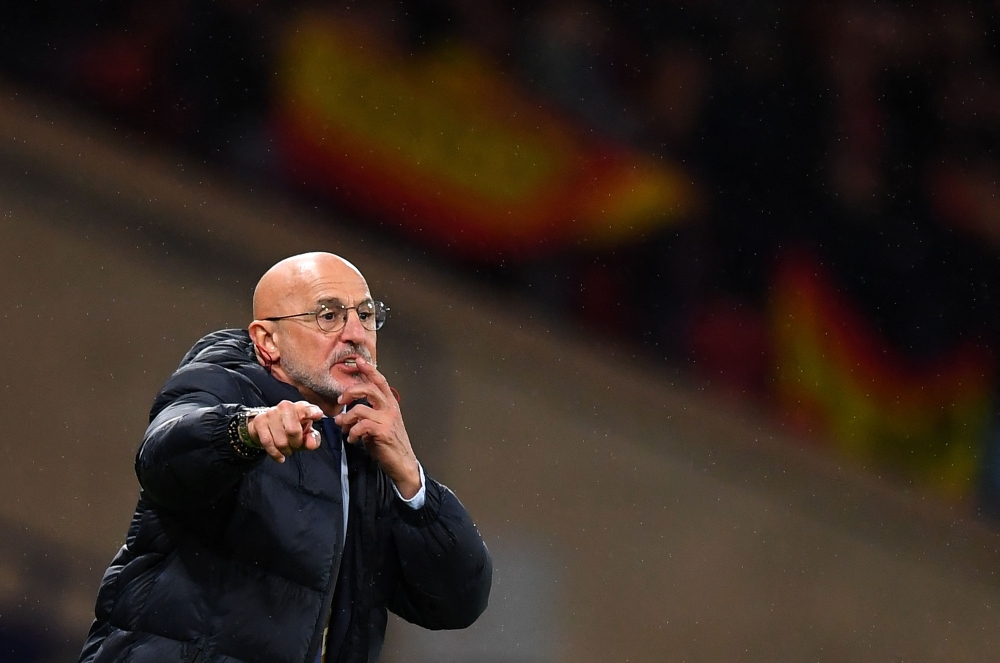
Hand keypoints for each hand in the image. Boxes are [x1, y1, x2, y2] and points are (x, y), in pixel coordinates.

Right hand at [247, 400, 323, 463]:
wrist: (268, 426)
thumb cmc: (292, 429)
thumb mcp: (306, 435)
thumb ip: (313, 440)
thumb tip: (311, 444)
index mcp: (301, 408)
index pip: (308, 409)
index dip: (313, 412)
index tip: (318, 415)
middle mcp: (286, 406)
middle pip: (293, 431)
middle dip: (296, 443)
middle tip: (295, 445)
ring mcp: (271, 413)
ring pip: (280, 440)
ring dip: (285, 450)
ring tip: (286, 448)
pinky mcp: (259, 421)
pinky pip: (267, 442)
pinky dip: (275, 453)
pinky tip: (280, 456)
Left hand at [333, 357, 420, 497]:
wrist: (402, 463)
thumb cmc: (389, 444)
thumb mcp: (378, 424)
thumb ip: (366, 415)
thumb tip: (344, 414)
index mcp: (390, 404)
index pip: (380, 381)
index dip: (369, 370)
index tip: (358, 361)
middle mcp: (390, 408)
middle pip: (369, 389)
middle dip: (351, 392)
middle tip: (341, 400)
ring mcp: (388, 419)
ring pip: (359, 409)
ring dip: (346, 419)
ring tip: (344, 428)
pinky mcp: (383, 431)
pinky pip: (361, 426)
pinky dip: (352, 433)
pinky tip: (352, 440)